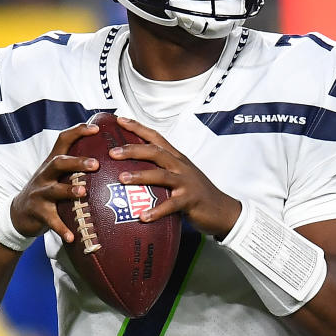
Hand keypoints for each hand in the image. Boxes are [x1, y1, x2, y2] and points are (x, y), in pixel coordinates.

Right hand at [10, 123, 100, 243]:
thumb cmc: (47, 191)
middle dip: (76, 162)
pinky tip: (73, 236)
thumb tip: (108, 156)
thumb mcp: (57, 175)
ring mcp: (40, 193)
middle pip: (58, 163)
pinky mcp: (38, 212)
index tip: (96, 128)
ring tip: (83, 192)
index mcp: (52, 162)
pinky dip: (62, 229)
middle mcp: (45, 175)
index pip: (63, 140)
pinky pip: (51, 221)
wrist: (18, 214)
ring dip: (69, 190)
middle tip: (96, 164)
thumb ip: (75, 165)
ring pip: (54, 190)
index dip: (78, 131)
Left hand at [110, 117, 240, 237]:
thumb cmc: (197, 193)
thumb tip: (132, 171)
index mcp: (176, 158)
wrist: (223, 209)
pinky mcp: (190, 200)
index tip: (119, 120)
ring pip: (161, 175)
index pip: (156, 137)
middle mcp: (181, 166)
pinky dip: (156, 211)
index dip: (138, 127)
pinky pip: (171, 205)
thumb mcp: (180, 175)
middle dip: (133, 150)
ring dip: (141, 176)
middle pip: (156, 152)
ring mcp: (186, 182)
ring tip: (122, 178)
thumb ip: (161, 171)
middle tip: (112, 153)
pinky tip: (143, 216)